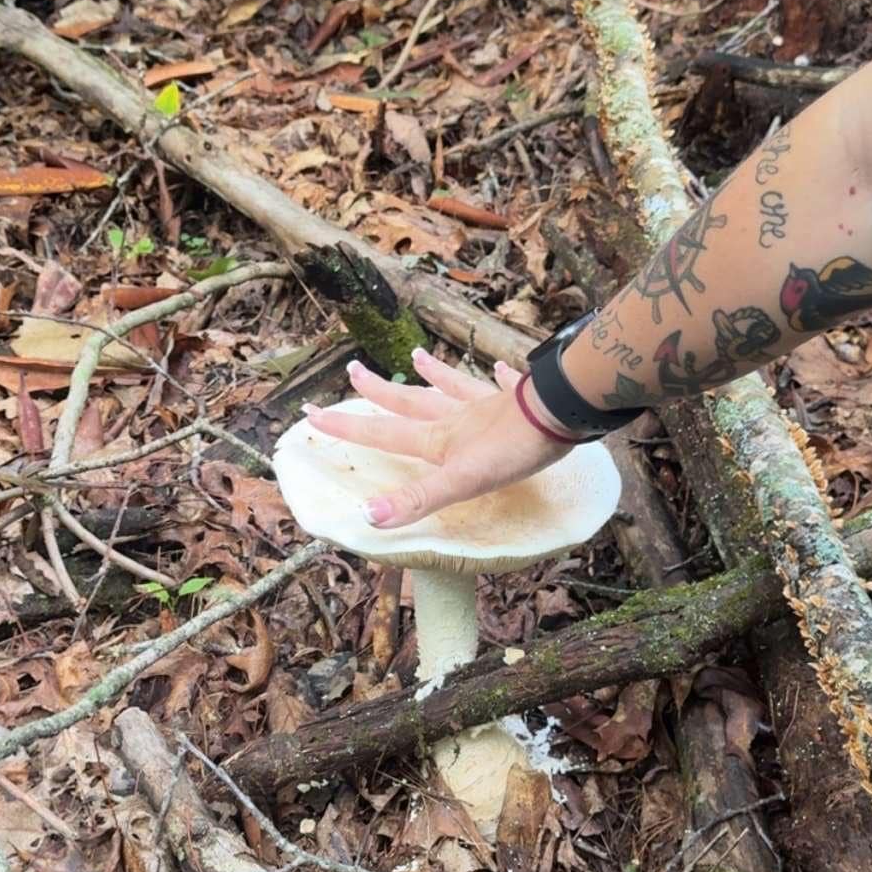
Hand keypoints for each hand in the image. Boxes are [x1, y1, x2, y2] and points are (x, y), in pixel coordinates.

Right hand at [304, 347, 569, 528]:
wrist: (559, 415)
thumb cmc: (511, 451)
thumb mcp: (460, 483)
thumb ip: (416, 499)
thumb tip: (367, 515)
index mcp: (438, 439)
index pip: (382, 433)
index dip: (346, 427)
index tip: (312, 414)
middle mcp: (455, 417)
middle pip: (409, 402)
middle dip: (378, 391)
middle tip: (352, 371)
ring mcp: (486, 404)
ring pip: (451, 387)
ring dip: (433, 374)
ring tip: (415, 356)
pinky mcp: (518, 400)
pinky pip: (502, 384)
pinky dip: (498, 376)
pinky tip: (500, 366)